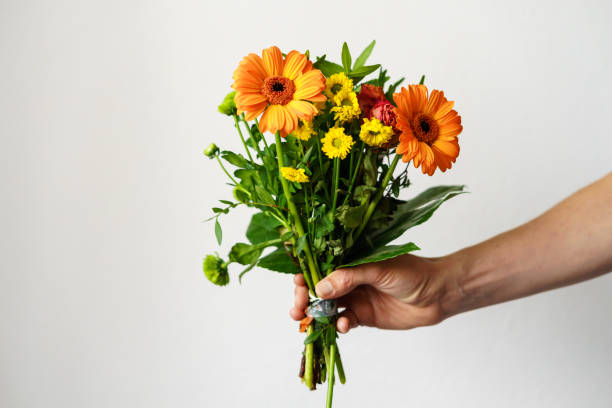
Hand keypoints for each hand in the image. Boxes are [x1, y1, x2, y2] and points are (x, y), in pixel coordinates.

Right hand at [289, 254, 461, 332]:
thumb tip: (320, 288)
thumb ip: (349, 277)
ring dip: (316, 315)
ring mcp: (355, 297)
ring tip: (309, 321)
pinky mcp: (364, 316)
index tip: (297, 283)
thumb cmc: (412, 272)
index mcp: (350, 259)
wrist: (437, 294)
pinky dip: (339, 325)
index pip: (319, 265)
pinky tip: (344, 325)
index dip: (304, 274)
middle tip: (298, 308)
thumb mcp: (378, 268)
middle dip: (304, 298)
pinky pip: (343, 322)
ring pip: (327, 308)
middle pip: (317, 288)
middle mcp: (349, 278)